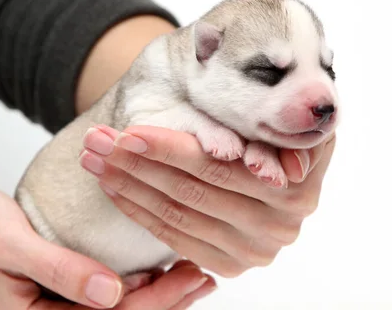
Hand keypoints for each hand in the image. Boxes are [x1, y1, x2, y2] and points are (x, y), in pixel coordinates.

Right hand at [0, 181, 214, 308]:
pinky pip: (106, 297)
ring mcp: (58, 308)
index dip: (158, 301)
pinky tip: (161, 273)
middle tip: (204, 275)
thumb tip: (111, 294)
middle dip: (168, 301)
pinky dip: (138, 287)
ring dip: (159, 296)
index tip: (191, 276)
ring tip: (194, 275)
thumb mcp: (11, 244)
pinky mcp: (62, 291)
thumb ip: (59, 270)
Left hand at [80, 125, 335, 276]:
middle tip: (97, 140)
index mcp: (296, 188)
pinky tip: (114, 188)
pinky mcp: (230, 265)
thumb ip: (282, 126)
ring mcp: (252, 251)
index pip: (218, 167)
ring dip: (130, 186)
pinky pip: (175, 238)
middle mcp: (277, 226)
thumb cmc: (278, 142)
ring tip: (95, 159)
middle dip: (138, 164)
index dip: (171, 149)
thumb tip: (280, 137)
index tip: (129, 131)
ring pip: (178, 215)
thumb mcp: (289, 126)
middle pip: (192, 191)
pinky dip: (141, 211)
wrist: (285, 179)